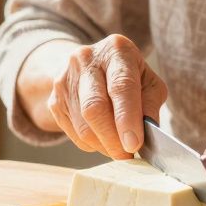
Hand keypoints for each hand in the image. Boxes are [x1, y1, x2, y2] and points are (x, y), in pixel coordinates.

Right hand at [46, 34, 168, 159]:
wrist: (89, 65)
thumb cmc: (127, 76)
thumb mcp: (148, 82)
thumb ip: (150, 105)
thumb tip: (146, 135)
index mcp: (116, 50)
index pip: (121, 86)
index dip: (127, 118)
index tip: (134, 145)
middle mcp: (86, 59)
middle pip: (94, 108)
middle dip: (113, 139)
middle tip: (128, 156)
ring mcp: (65, 79)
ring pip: (83, 126)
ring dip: (103, 145)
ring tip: (118, 148)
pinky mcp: (54, 100)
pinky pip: (73, 133)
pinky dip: (91, 144)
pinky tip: (102, 138)